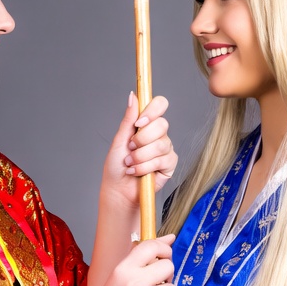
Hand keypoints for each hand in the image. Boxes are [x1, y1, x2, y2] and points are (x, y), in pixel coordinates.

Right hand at [88, 235, 176, 285]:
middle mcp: (133, 282)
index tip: (165, 255)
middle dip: (167, 275)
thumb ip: (141, 259)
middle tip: (158, 283)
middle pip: (168, 265)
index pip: (151, 246)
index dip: (163, 248)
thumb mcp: (119, 278)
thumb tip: (170, 237)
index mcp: (123, 269)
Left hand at [101, 93, 177, 214]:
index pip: (160, 105)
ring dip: (140, 156)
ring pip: (161, 145)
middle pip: (162, 124)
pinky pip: (162, 160)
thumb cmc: (116, 166)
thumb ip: (129, 119)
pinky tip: (137, 172)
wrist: (119, 189)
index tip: (139, 122)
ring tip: (130, 163)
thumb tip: (133, 96)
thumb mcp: (120, 140)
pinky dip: (145, 167)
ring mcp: (165, 149)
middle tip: (130, 148)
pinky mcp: (170, 164)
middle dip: (142, 139)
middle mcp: (158, 134)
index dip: (152, 110)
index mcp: (146, 124)